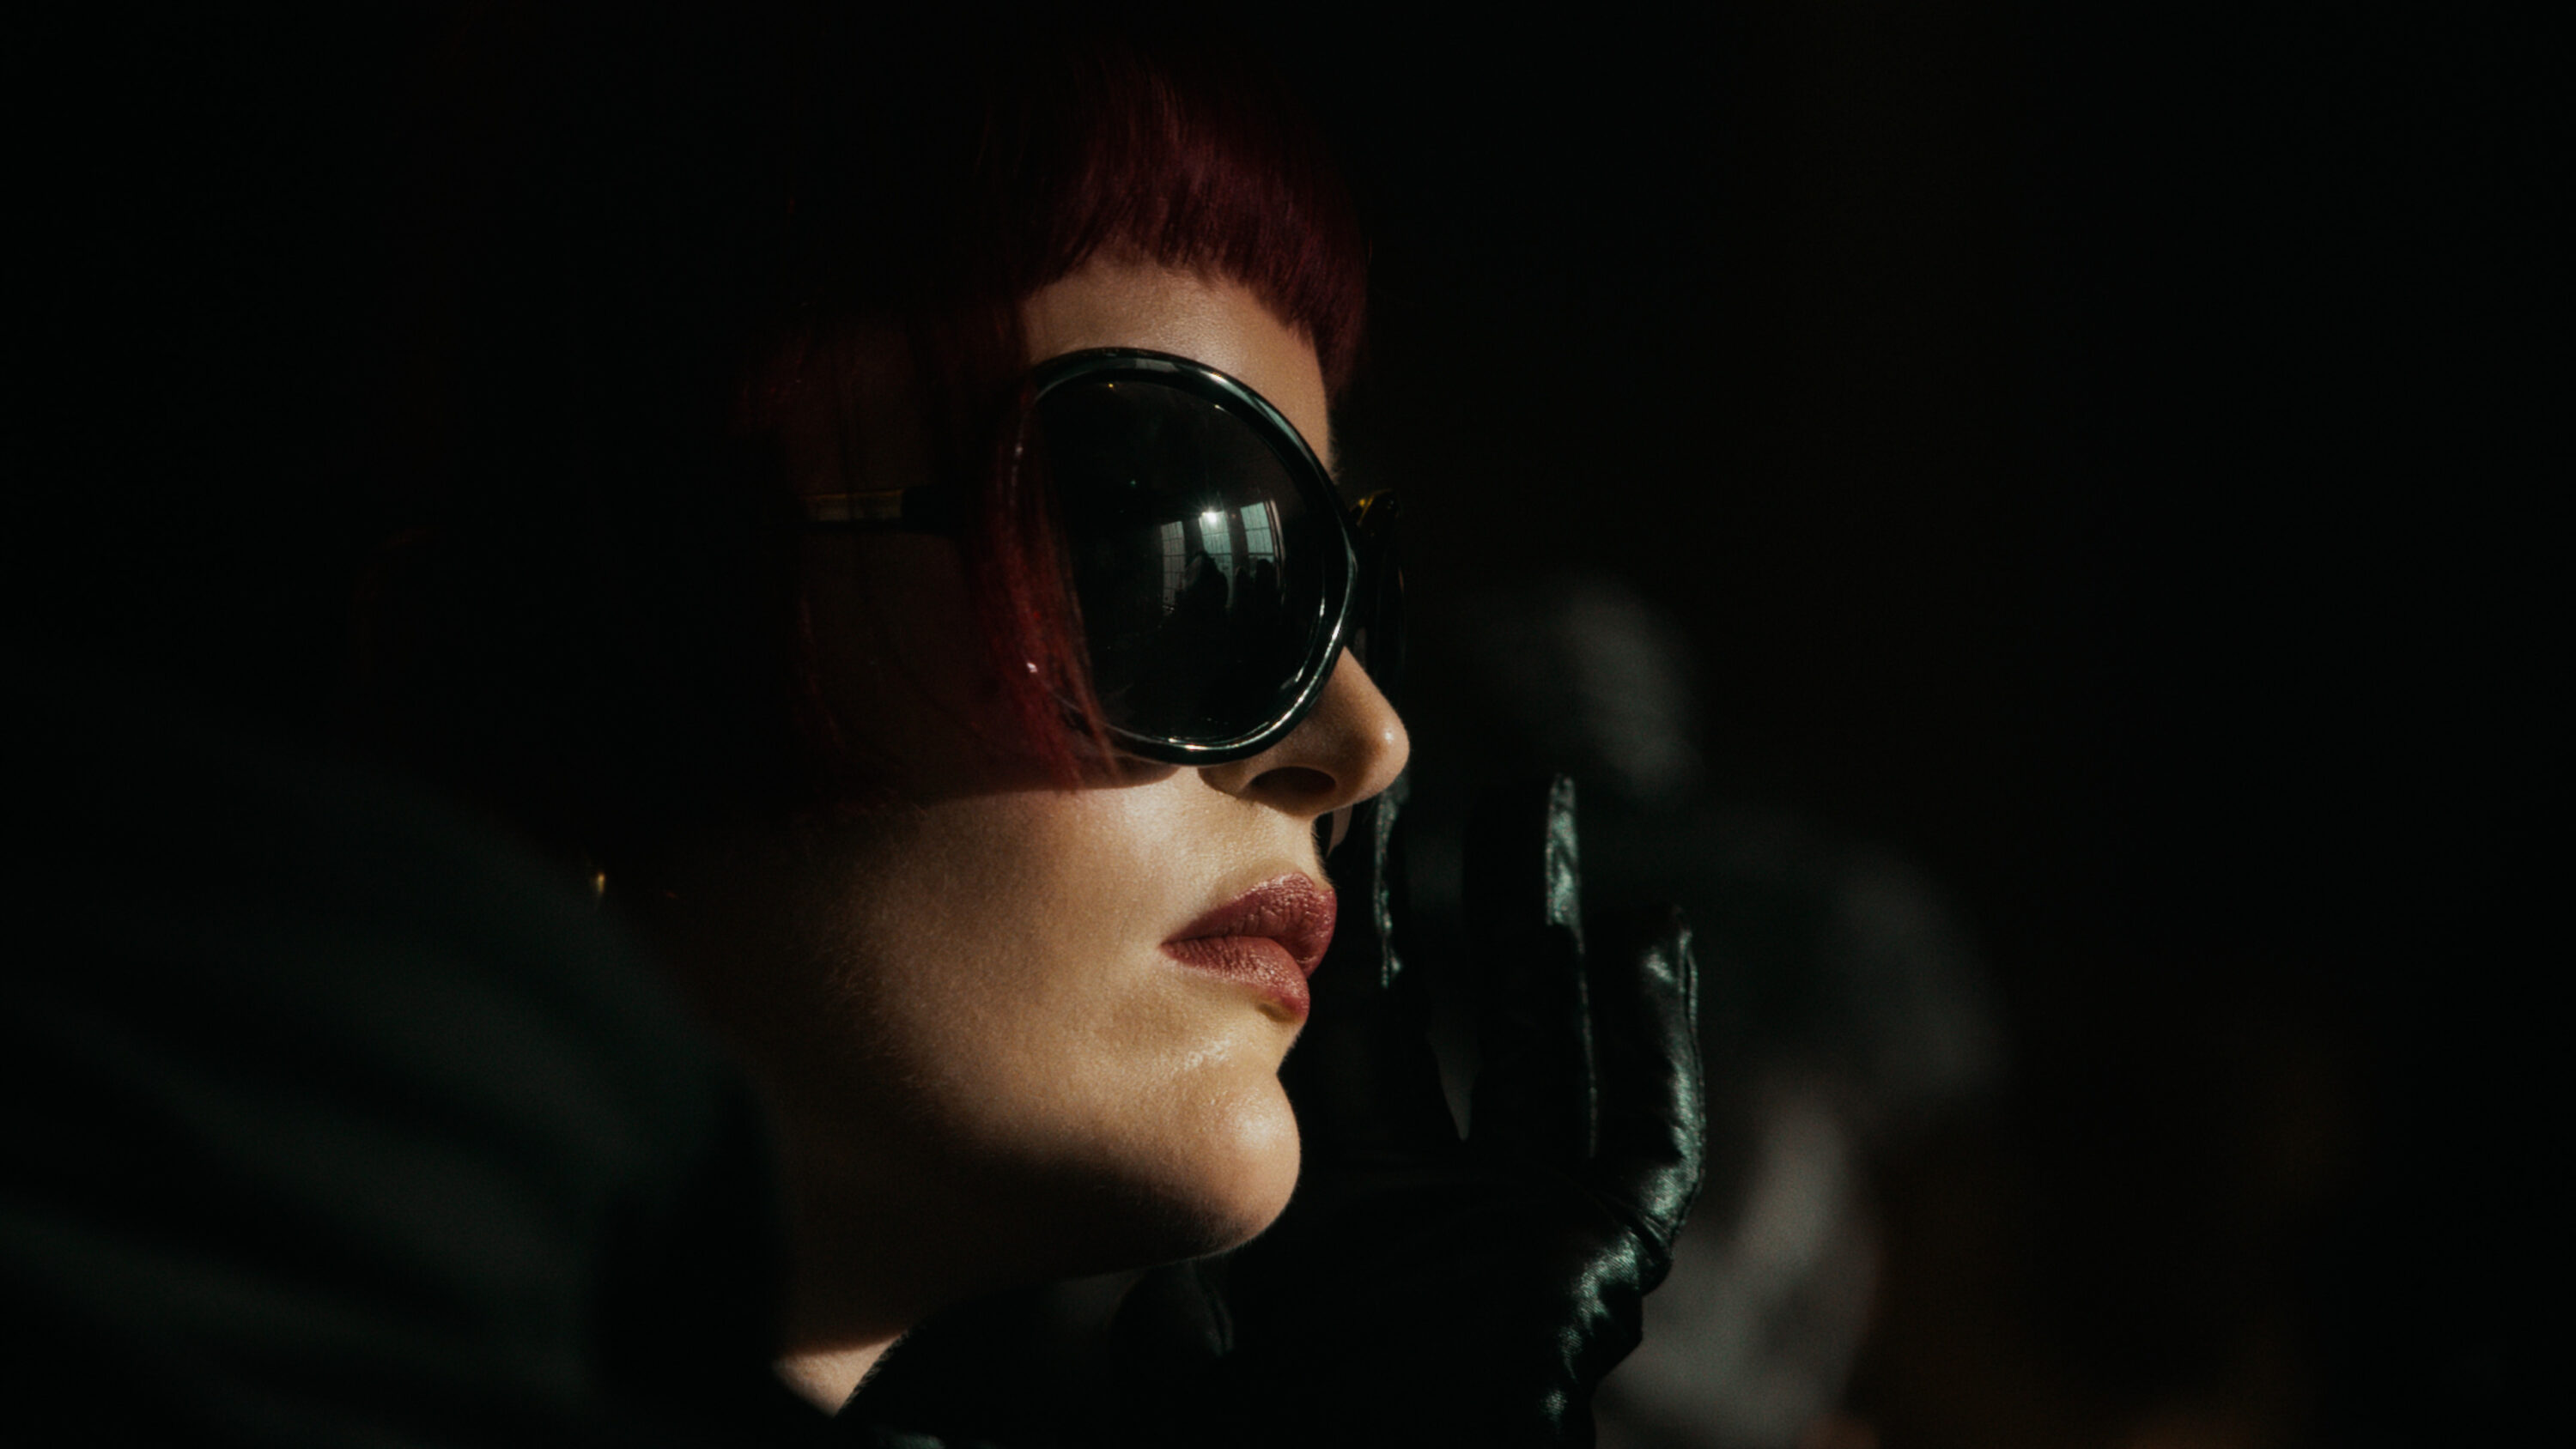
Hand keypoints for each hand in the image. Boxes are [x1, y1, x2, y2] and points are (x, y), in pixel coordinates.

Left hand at [1113, 774, 1703, 1446]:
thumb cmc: (1255, 1432)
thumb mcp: (1160, 1367)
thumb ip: (1112, 1299)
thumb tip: (1029, 1246)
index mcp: (1324, 1216)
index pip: (1343, 1046)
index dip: (1343, 940)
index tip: (1331, 834)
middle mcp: (1422, 1210)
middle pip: (1449, 1020)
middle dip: (1455, 907)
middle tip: (1446, 789)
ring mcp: (1514, 1232)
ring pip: (1543, 1047)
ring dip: (1549, 933)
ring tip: (1548, 810)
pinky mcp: (1597, 1264)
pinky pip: (1638, 1135)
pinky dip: (1650, 1040)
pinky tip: (1644, 939)